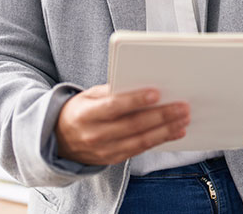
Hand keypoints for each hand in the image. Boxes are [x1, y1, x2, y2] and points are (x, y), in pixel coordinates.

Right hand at [53, 85, 189, 164]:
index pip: (114, 106)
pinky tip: (175, 132)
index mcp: (86, 114)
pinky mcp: (113, 159)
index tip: (157, 93)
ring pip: (140, 141)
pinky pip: (140, 150)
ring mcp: (104, 150)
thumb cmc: (79, 111)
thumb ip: (111, 91)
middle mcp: (95, 135)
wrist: (59, 140)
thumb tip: (139, 84)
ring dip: (166, 130)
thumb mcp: (88, 96)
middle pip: (133, 125)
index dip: (136, 100)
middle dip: (161, 115)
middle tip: (182, 106)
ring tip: (183, 119)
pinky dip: (160, 140)